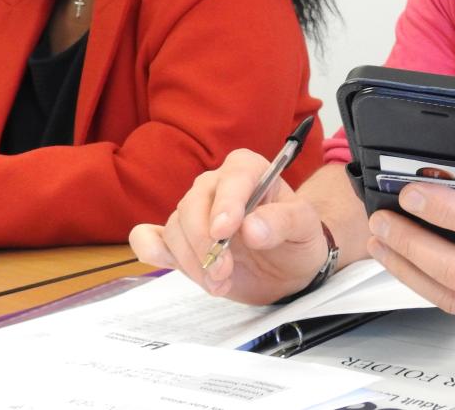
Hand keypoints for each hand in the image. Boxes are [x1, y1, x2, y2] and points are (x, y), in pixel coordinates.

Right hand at [128, 148, 334, 304]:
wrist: (288, 266)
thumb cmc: (298, 238)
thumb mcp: (305, 228)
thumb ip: (283, 222)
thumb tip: (251, 229)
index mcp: (248, 170)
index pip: (232, 179)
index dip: (226, 204)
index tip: (224, 232)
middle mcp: (216, 185)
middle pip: (193, 206)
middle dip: (206, 244)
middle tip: (225, 273)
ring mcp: (193, 212)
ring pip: (175, 229)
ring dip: (193, 261)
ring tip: (221, 284)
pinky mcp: (179, 241)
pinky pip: (148, 237)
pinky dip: (152, 250)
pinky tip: (170, 264)